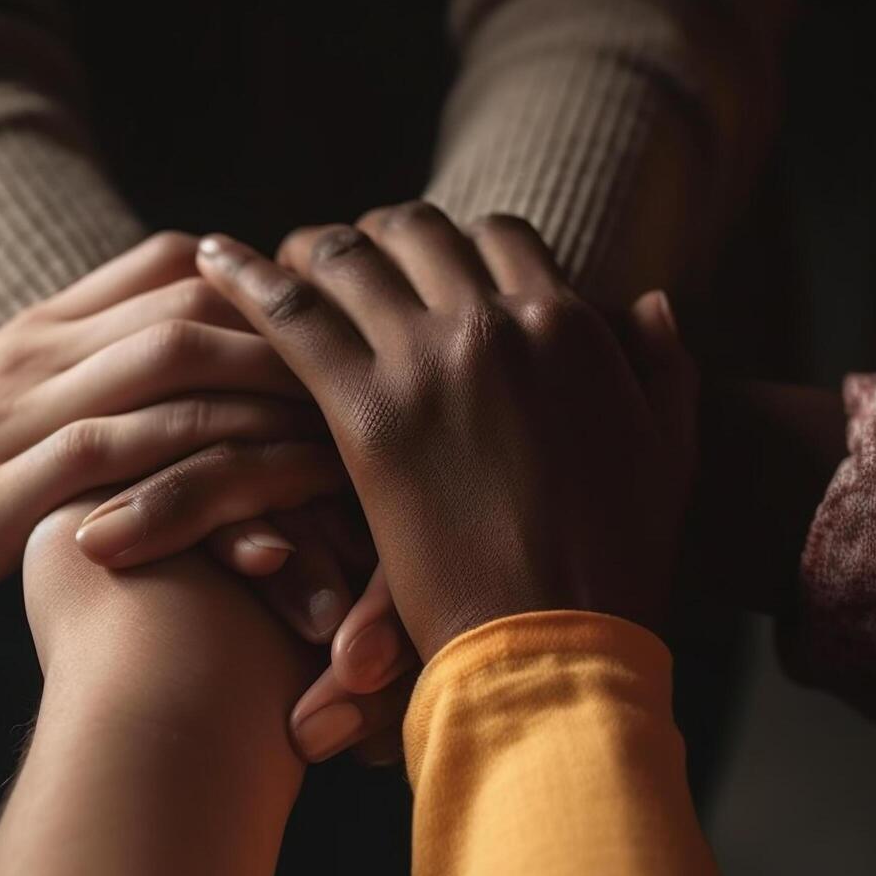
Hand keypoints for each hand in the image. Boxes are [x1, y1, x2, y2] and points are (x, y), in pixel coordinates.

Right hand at [0, 234, 314, 745]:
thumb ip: (66, 398)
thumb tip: (155, 401)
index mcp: (32, 335)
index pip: (167, 266)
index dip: (260, 289)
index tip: (332, 335)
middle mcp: (31, 355)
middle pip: (193, 302)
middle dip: (294, 336)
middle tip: (375, 385)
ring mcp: (12, 418)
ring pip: (174, 367)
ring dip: (273, 397)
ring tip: (352, 443)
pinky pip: (125, 459)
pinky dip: (209, 471)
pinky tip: (275, 507)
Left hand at [195, 204, 696, 657]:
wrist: (564, 643)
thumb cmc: (620, 565)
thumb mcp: (666, 451)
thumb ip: (662, 368)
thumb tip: (652, 301)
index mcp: (568, 325)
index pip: (496, 236)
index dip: (449, 244)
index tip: (416, 261)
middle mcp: (497, 321)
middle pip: (416, 231)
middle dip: (374, 236)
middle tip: (337, 258)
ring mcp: (430, 359)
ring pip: (350, 256)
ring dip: (309, 249)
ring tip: (275, 260)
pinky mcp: (368, 410)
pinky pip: (290, 314)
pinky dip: (243, 277)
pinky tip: (209, 260)